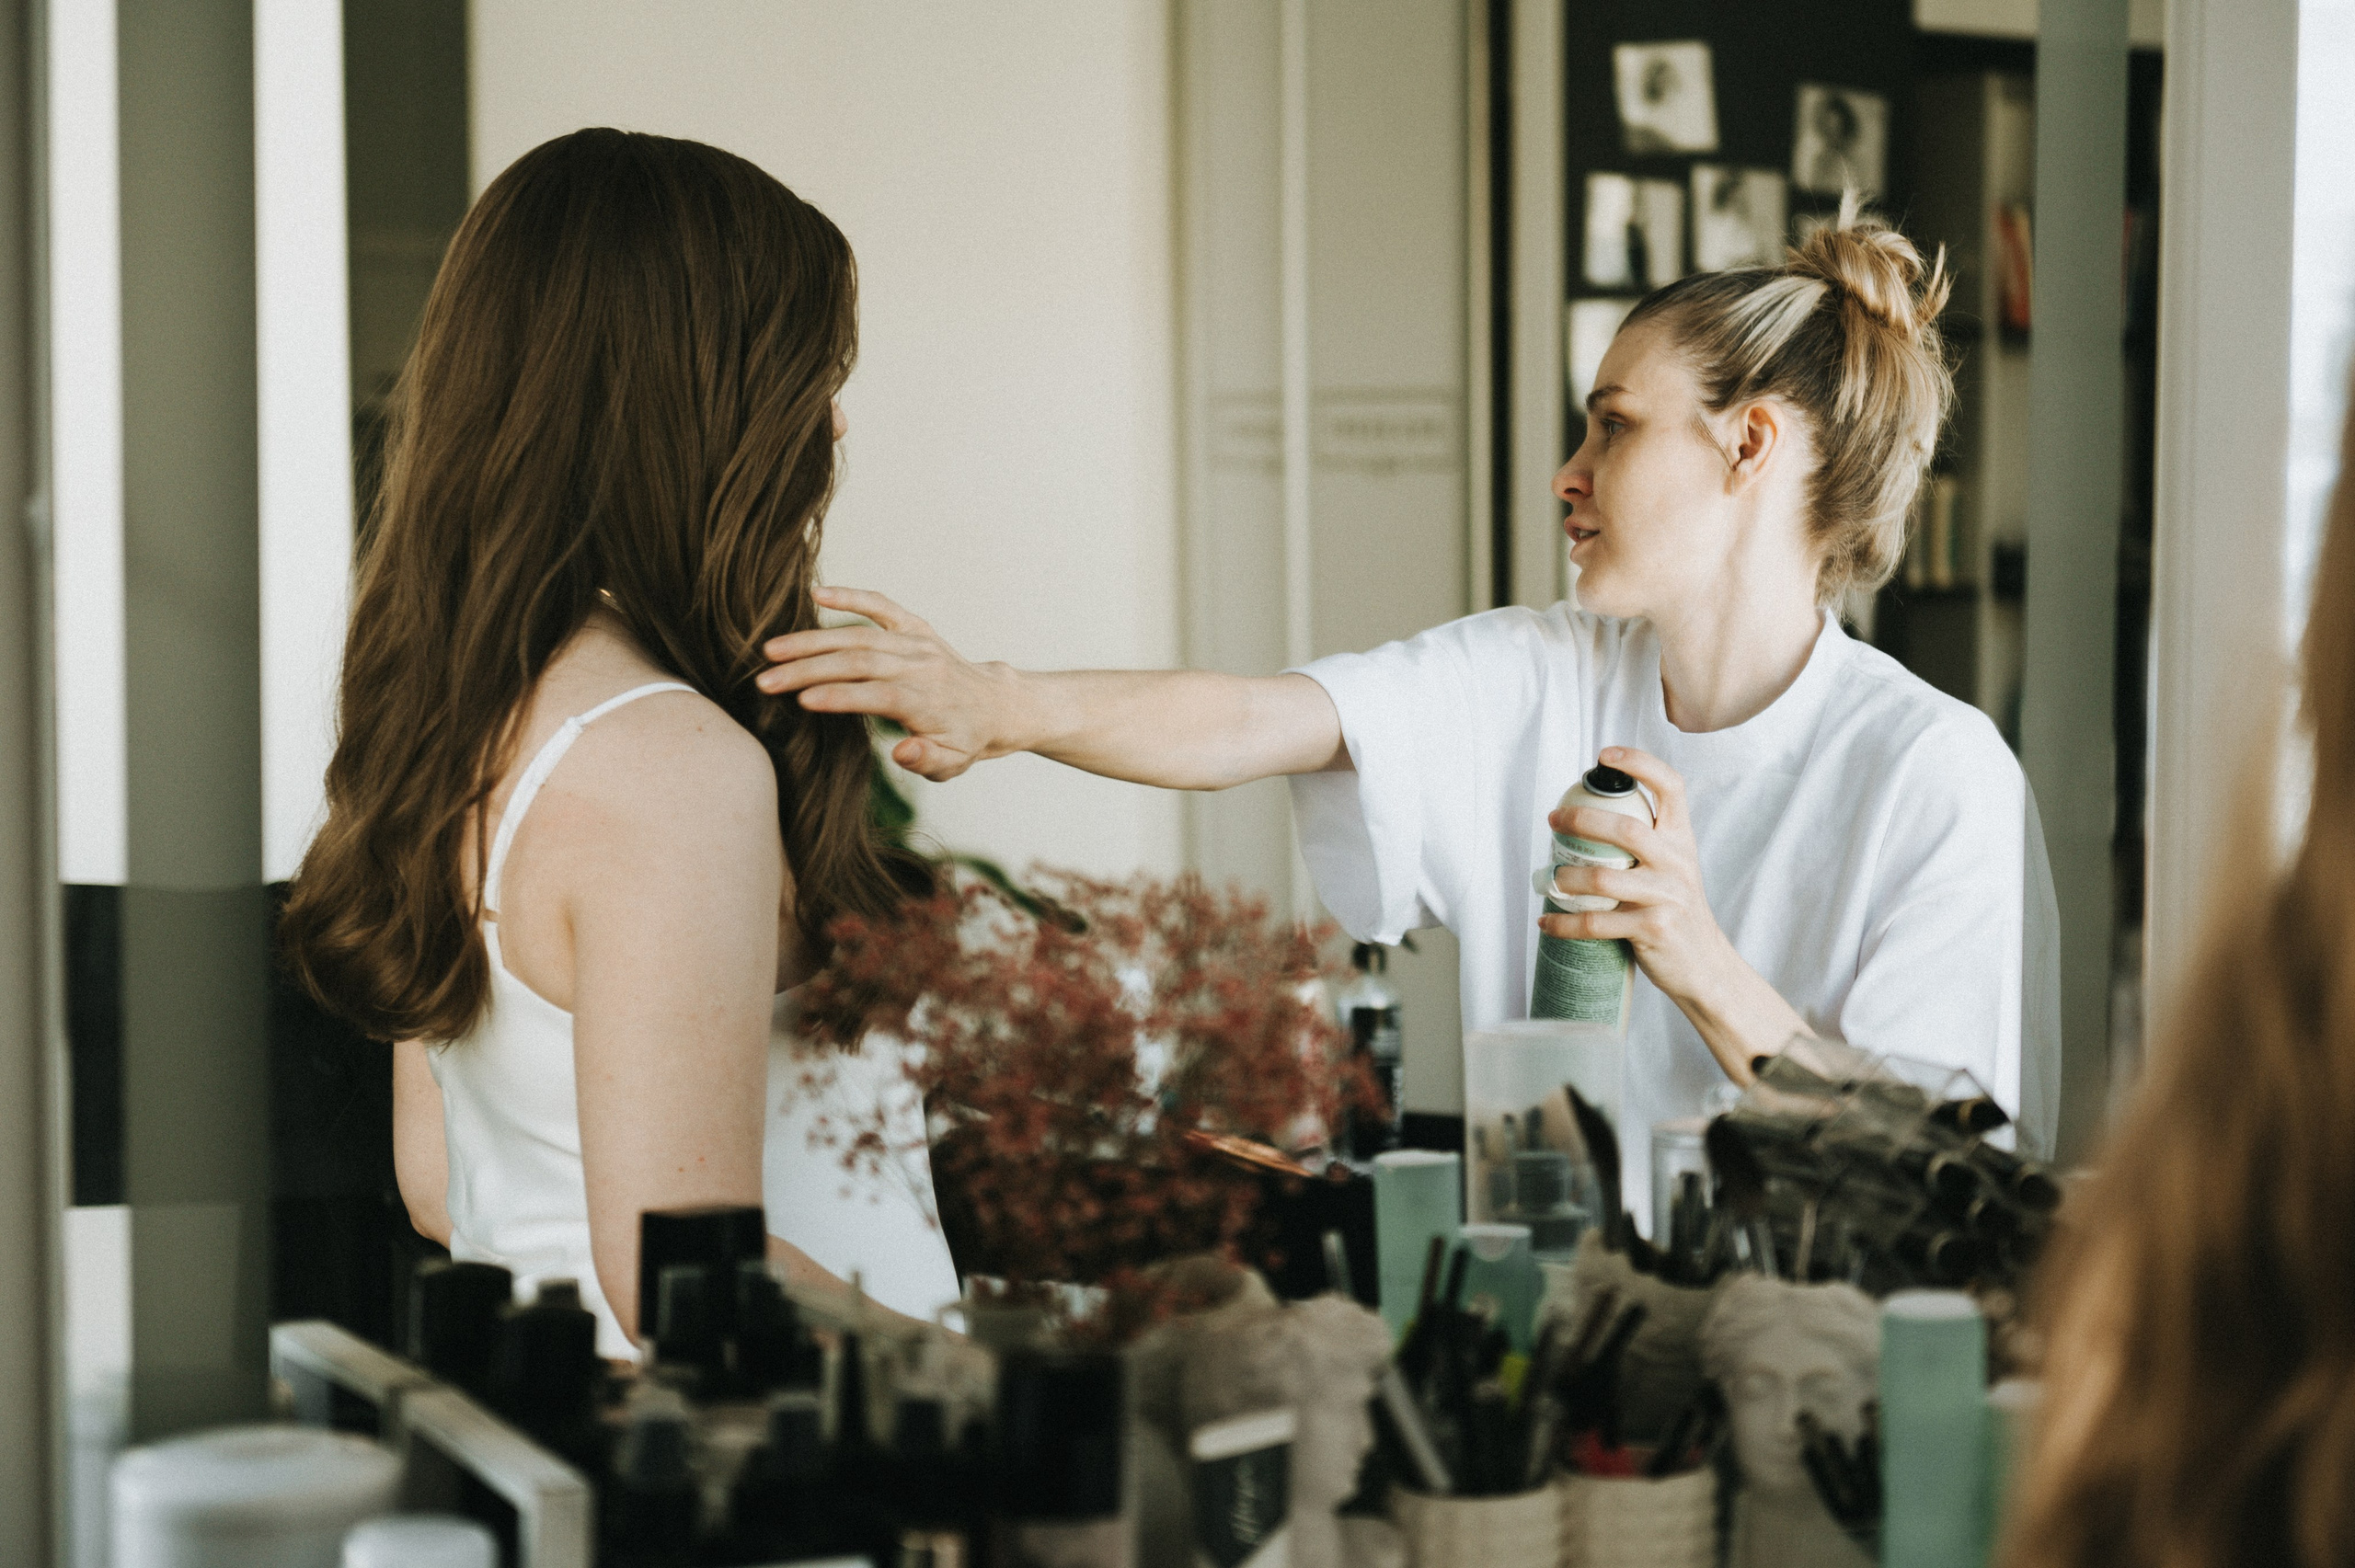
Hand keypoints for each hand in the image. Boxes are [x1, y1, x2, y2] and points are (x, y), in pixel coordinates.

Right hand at [756, 587, 1022, 780]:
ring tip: (771, 650)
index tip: (800, 701)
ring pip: (858, 635)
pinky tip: (817, 594)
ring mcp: (916, 641)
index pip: (874, 695)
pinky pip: (881, 606)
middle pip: (857, 662)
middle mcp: (919, 664)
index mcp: (924, 699)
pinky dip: (851, 597)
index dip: (837, 697)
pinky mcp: (915, 627)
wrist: (996, 704)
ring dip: (812, 640)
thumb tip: (901, 751)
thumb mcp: (952, 763)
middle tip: (765, 679)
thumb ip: (926, 760)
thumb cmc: (966, 740)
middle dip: (808, 669)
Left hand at [1538, 746, 1805, 1079]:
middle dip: (1581, 821)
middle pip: (1626, 829)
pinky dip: (1564, 923)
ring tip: (1551, 879)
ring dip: (1568, 878)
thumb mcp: (1673, 867)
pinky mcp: (1652, 930)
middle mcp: (1677, 863)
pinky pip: (1597, 923)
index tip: (1604, 756)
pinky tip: (1547, 923)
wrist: (1705, 964)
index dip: (1639, 763)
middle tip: (1553, 820)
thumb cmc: (1677, 910)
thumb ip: (1646, 842)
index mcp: (1682, 840)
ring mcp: (1666, 897)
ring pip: (1605, 878)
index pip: (1670, 787)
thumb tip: (1586, 817)